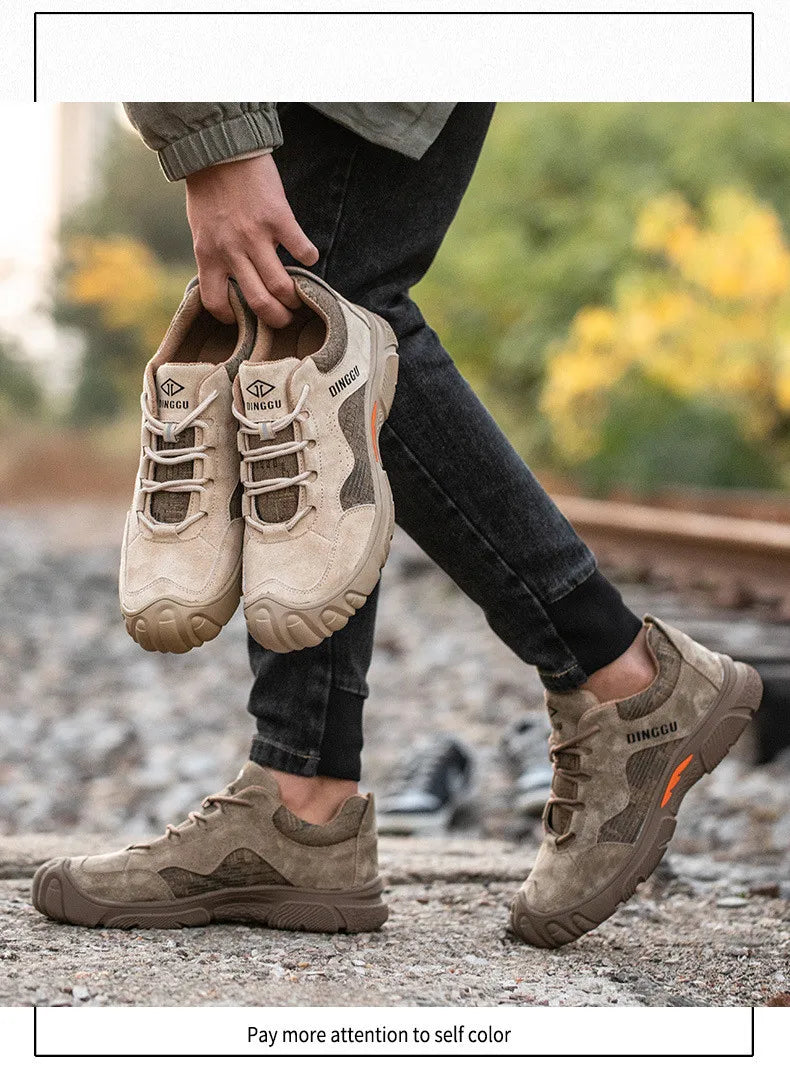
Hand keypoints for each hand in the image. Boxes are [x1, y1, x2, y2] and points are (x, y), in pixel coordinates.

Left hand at [185, 153, 318, 326]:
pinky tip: (309, 255)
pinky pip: (302, 250)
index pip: (215, 302)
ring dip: (295, 297)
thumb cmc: (209, 190)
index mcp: (208, 255)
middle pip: (258, 302)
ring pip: (281, 285)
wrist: (220, 151)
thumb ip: (217, 255)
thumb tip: (235, 278)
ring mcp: (256, 236)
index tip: (242, 318)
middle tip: (285, 319)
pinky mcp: (278, 218)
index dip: (231, 318)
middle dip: (276, 318)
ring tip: (299, 297)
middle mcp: (231, 251)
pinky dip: (309, 257)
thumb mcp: (202, 230)